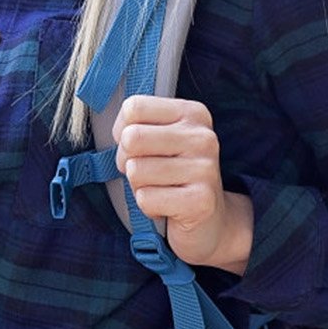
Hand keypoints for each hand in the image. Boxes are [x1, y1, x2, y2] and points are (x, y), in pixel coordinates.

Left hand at [112, 94, 252, 274]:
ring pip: (136, 170)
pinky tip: (167, 207)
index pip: (134, 107)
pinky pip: (145, 198)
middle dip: (127, 161)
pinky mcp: (201, 201)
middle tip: (146, 173)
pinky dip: (148, 207)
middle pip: (132, 138)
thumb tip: (117, 133)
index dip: (122, 131)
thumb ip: (136, 125)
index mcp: (192, 114)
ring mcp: (205, 169)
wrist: (210, 222)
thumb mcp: (158, 140)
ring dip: (138, 186)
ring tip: (160, 190)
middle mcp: (203, 137)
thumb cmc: (172, 176)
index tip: (137, 148)